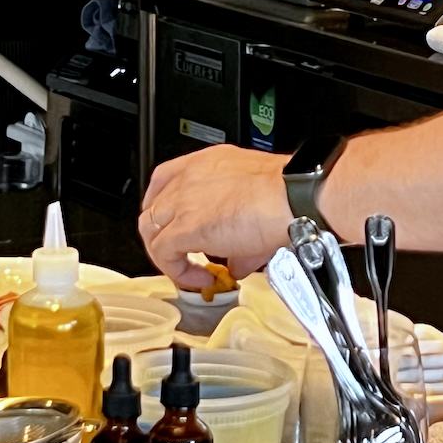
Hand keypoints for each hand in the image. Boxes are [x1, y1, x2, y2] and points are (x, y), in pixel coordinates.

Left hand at [139, 144, 292, 287]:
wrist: (292, 197)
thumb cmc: (284, 192)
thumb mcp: (253, 201)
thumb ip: (237, 230)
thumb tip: (237, 261)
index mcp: (203, 164)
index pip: (165, 180)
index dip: (166, 208)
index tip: (174, 223)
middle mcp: (187, 178)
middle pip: (153, 207)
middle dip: (162, 234)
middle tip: (180, 252)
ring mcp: (182, 201)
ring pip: (150, 229)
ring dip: (165, 253)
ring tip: (187, 270)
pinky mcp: (185, 227)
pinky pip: (162, 253)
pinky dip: (176, 271)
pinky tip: (200, 279)